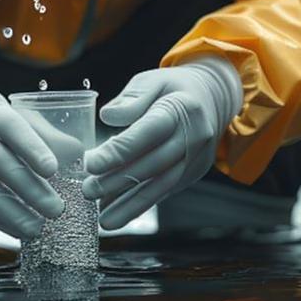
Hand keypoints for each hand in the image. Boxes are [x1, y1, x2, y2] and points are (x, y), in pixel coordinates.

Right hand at [0, 67, 64, 237]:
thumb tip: (78, 156)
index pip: (10, 124)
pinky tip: (15, 229)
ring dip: (11, 210)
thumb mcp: (7, 111)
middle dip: (28, 187)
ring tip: (37, 227)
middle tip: (56, 208)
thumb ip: (41, 132)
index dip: (31, 146)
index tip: (53, 168)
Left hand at [81, 57, 242, 228]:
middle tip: (87, 191)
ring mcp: (196, 159)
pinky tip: (117, 212)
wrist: (213, 98)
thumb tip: (107, 116)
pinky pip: (164, 191)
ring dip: (130, 205)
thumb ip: (131, 99)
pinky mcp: (193, 174)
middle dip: (118, 182)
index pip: (147, 133)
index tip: (91, 165)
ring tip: (104, 220)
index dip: (118, 151)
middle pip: (153, 165)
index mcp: (181, 108)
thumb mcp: (152, 80)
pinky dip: (140, 204)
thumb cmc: (173, 88)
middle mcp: (194, 137)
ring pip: (161, 186)